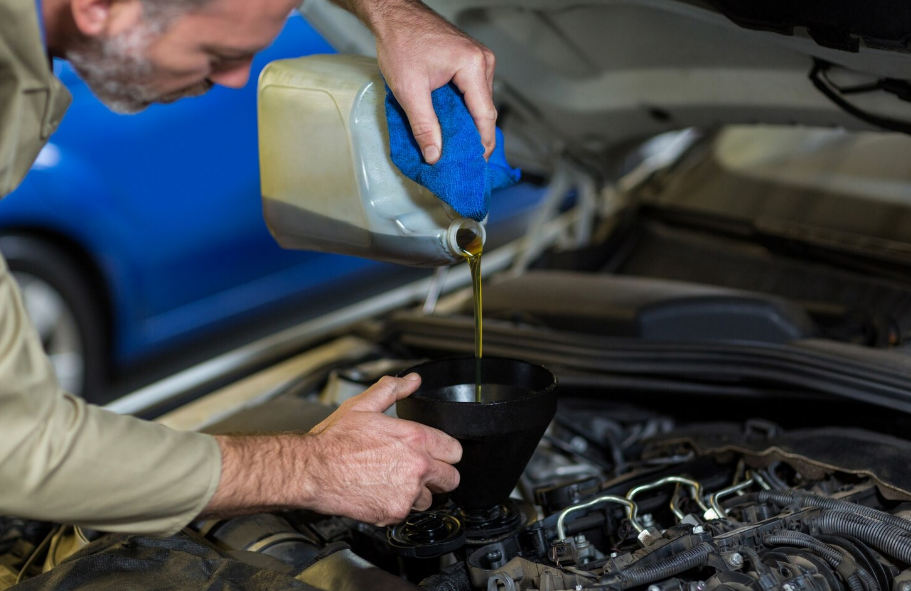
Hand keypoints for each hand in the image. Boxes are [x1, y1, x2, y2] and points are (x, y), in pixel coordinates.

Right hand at [204, 375, 461, 526]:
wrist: (312, 471)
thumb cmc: (334, 440)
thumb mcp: (363, 406)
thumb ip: (392, 390)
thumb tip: (412, 380)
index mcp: (415, 438)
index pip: (455, 451)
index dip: (445, 451)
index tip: (436, 453)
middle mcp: (417, 467)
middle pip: (451, 479)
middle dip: (439, 475)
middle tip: (421, 471)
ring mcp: (407, 493)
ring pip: (429, 500)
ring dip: (418, 493)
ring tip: (395, 482)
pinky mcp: (394, 513)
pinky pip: (407, 513)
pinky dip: (397, 507)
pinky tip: (381, 493)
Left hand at [344, 0, 496, 163]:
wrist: (393, 14)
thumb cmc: (400, 42)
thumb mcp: (409, 90)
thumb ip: (424, 126)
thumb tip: (435, 156)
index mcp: (474, 66)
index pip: (485, 115)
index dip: (481, 144)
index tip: (474, 165)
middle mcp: (483, 61)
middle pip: (484, 110)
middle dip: (473, 136)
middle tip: (460, 160)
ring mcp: (478, 59)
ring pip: (478, 102)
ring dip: (466, 123)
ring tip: (453, 145)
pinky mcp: (469, 60)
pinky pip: (472, 91)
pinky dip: (462, 109)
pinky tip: (450, 123)